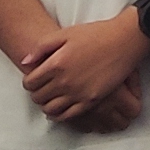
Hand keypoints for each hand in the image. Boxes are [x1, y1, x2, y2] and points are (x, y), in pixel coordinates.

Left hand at [20, 14, 149, 124]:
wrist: (124, 40)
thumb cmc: (96, 34)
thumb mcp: (66, 33)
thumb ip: (41, 47)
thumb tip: (25, 62)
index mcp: (56, 64)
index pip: (30, 83)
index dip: (28, 81)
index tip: (33, 79)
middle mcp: (64, 81)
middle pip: (38, 97)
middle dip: (36, 93)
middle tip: (41, 89)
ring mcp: (78, 93)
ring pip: (50, 109)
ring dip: (46, 105)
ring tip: (49, 99)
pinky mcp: (90, 100)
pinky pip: (68, 116)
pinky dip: (59, 115)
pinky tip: (59, 109)